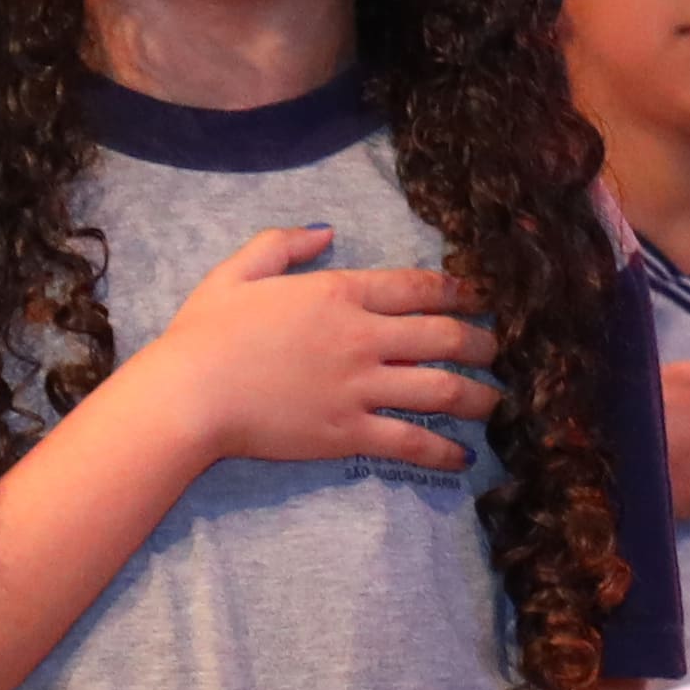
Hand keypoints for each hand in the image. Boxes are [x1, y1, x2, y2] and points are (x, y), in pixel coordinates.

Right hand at [140, 224, 490, 471]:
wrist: (189, 395)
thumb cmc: (205, 333)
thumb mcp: (238, 271)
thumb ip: (285, 243)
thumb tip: (327, 231)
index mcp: (339, 293)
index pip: (418, 287)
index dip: (459, 291)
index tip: (482, 297)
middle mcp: (361, 337)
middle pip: (445, 336)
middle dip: (484, 342)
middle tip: (500, 350)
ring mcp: (359, 387)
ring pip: (441, 389)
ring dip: (479, 396)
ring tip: (498, 403)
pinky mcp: (348, 433)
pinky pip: (410, 442)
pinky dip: (443, 451)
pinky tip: (463, 458)